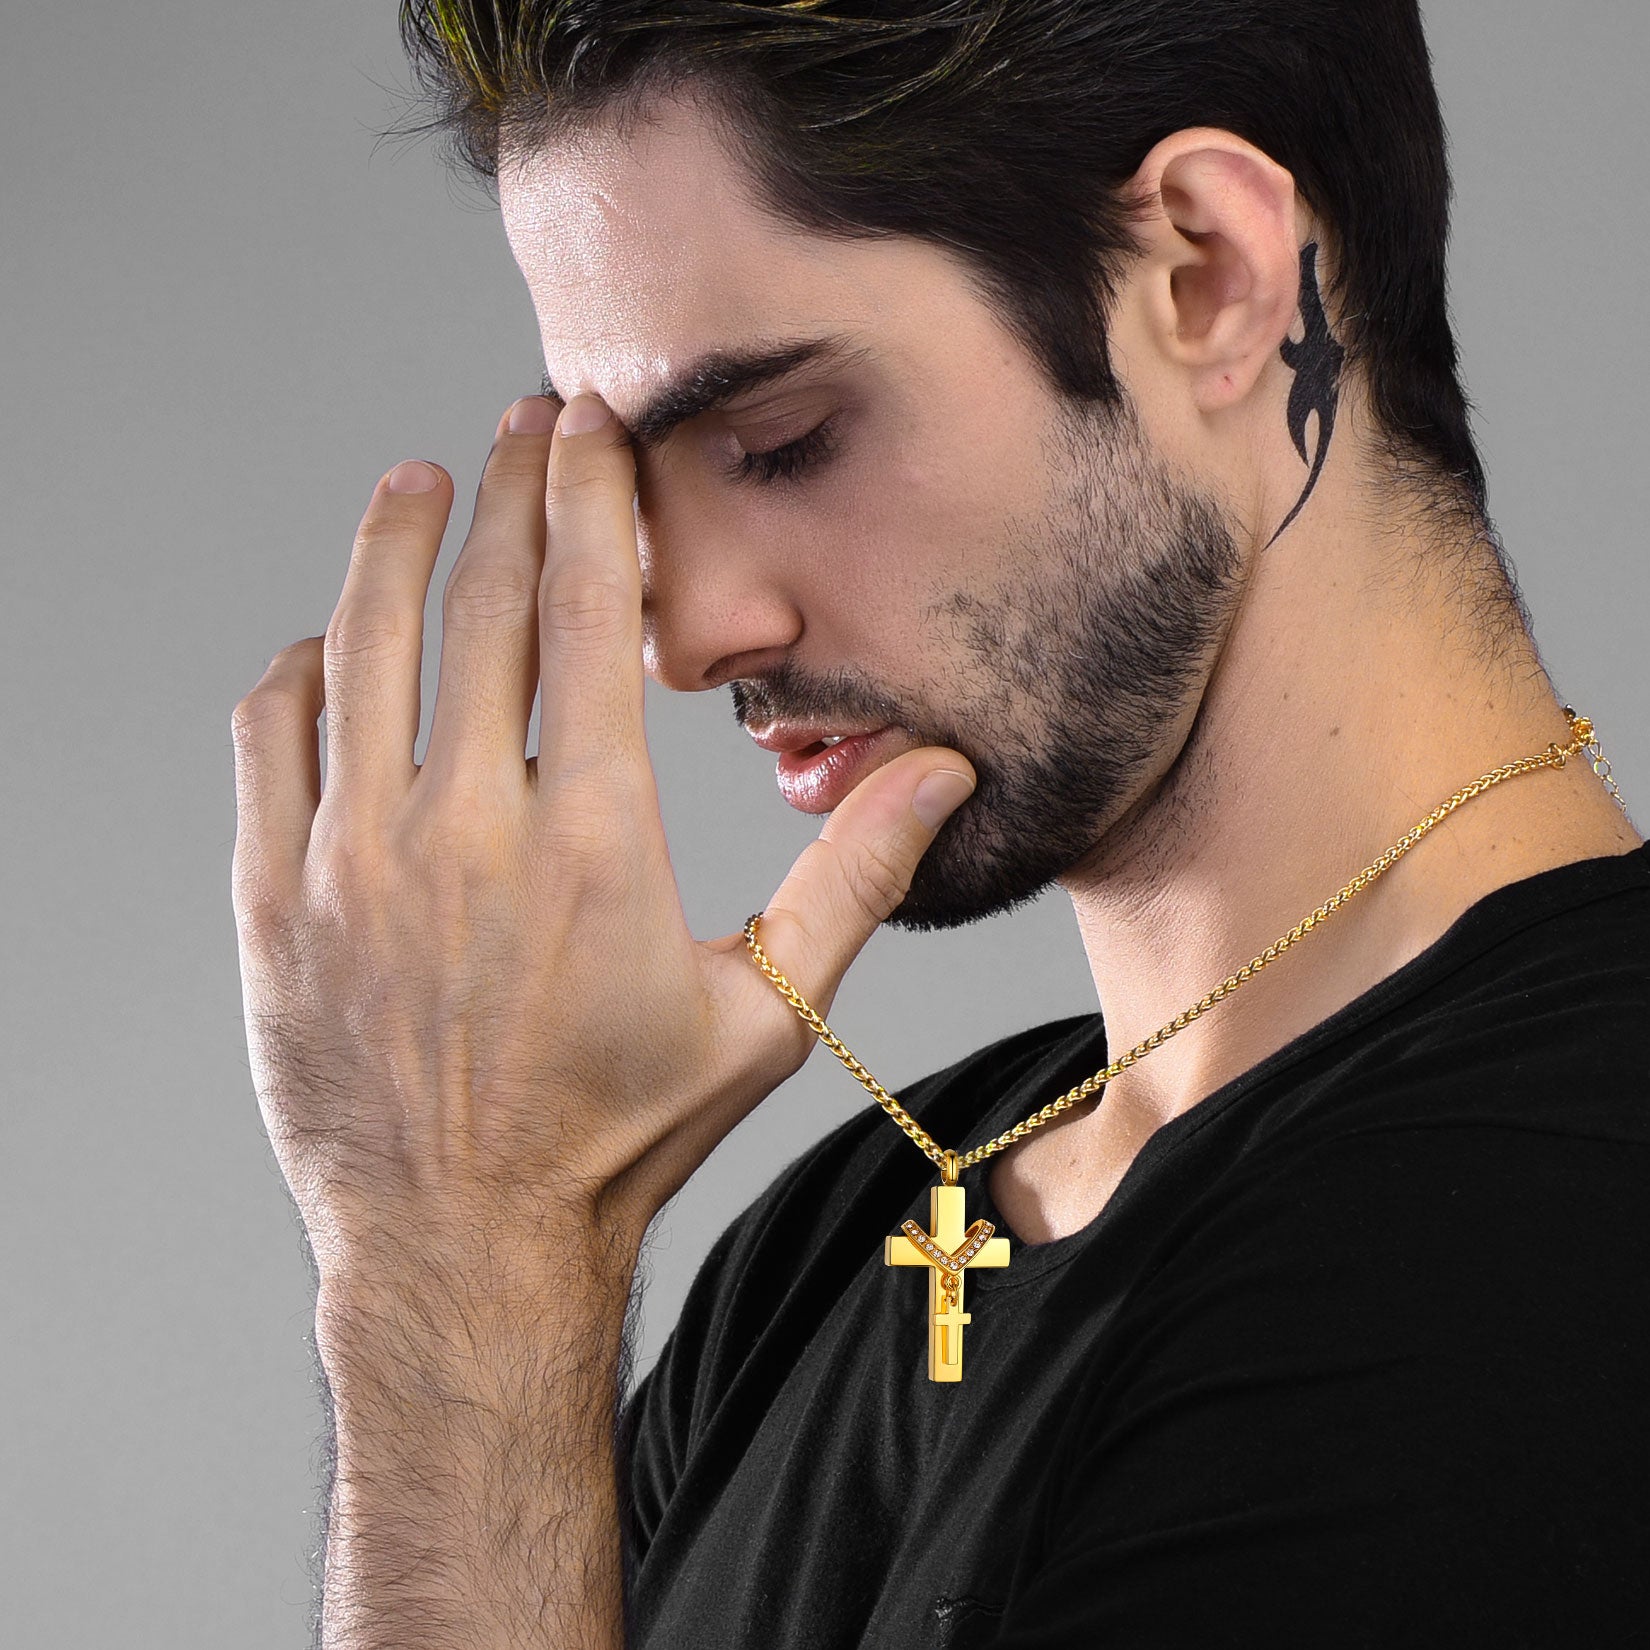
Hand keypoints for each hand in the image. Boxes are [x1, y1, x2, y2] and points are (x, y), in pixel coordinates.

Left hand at [229, 392, 975, 1292]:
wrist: (465, 1242)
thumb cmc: (621, 1133)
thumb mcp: (765, 1015)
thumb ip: (853, 879)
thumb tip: (940, 770)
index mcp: (593, 843)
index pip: (584, 614)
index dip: (591, 500)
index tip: (591, 427)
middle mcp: (464, 832)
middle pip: (480, 603)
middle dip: (509, 489)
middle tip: (527, 420)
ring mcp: (353, 861)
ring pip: (361, 646)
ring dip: (396, 545)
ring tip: (424, 480)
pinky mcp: (277, 899)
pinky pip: (273, 737)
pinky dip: (303, 668)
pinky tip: (334, 642)